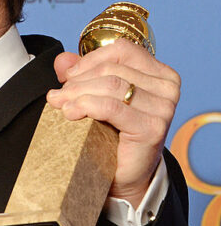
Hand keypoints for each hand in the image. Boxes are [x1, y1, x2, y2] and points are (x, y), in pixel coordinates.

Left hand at [46, 39, 179, 207]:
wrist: (122, 175)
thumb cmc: (111, 134)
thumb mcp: (95, 96)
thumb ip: (81, 74)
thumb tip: (61, 59)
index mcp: (160, 74)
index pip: (122, 50)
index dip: (89, 60)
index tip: (67, 76)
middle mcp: (168, 88)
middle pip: (112, 70)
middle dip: (77, 81)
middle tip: (58, 96)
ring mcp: (163, 108)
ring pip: (110, 85)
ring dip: (76, 93)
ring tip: (59, 104)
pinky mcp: (152, 128)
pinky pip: (111, 107)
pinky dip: (85, 106)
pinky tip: (69, 113)